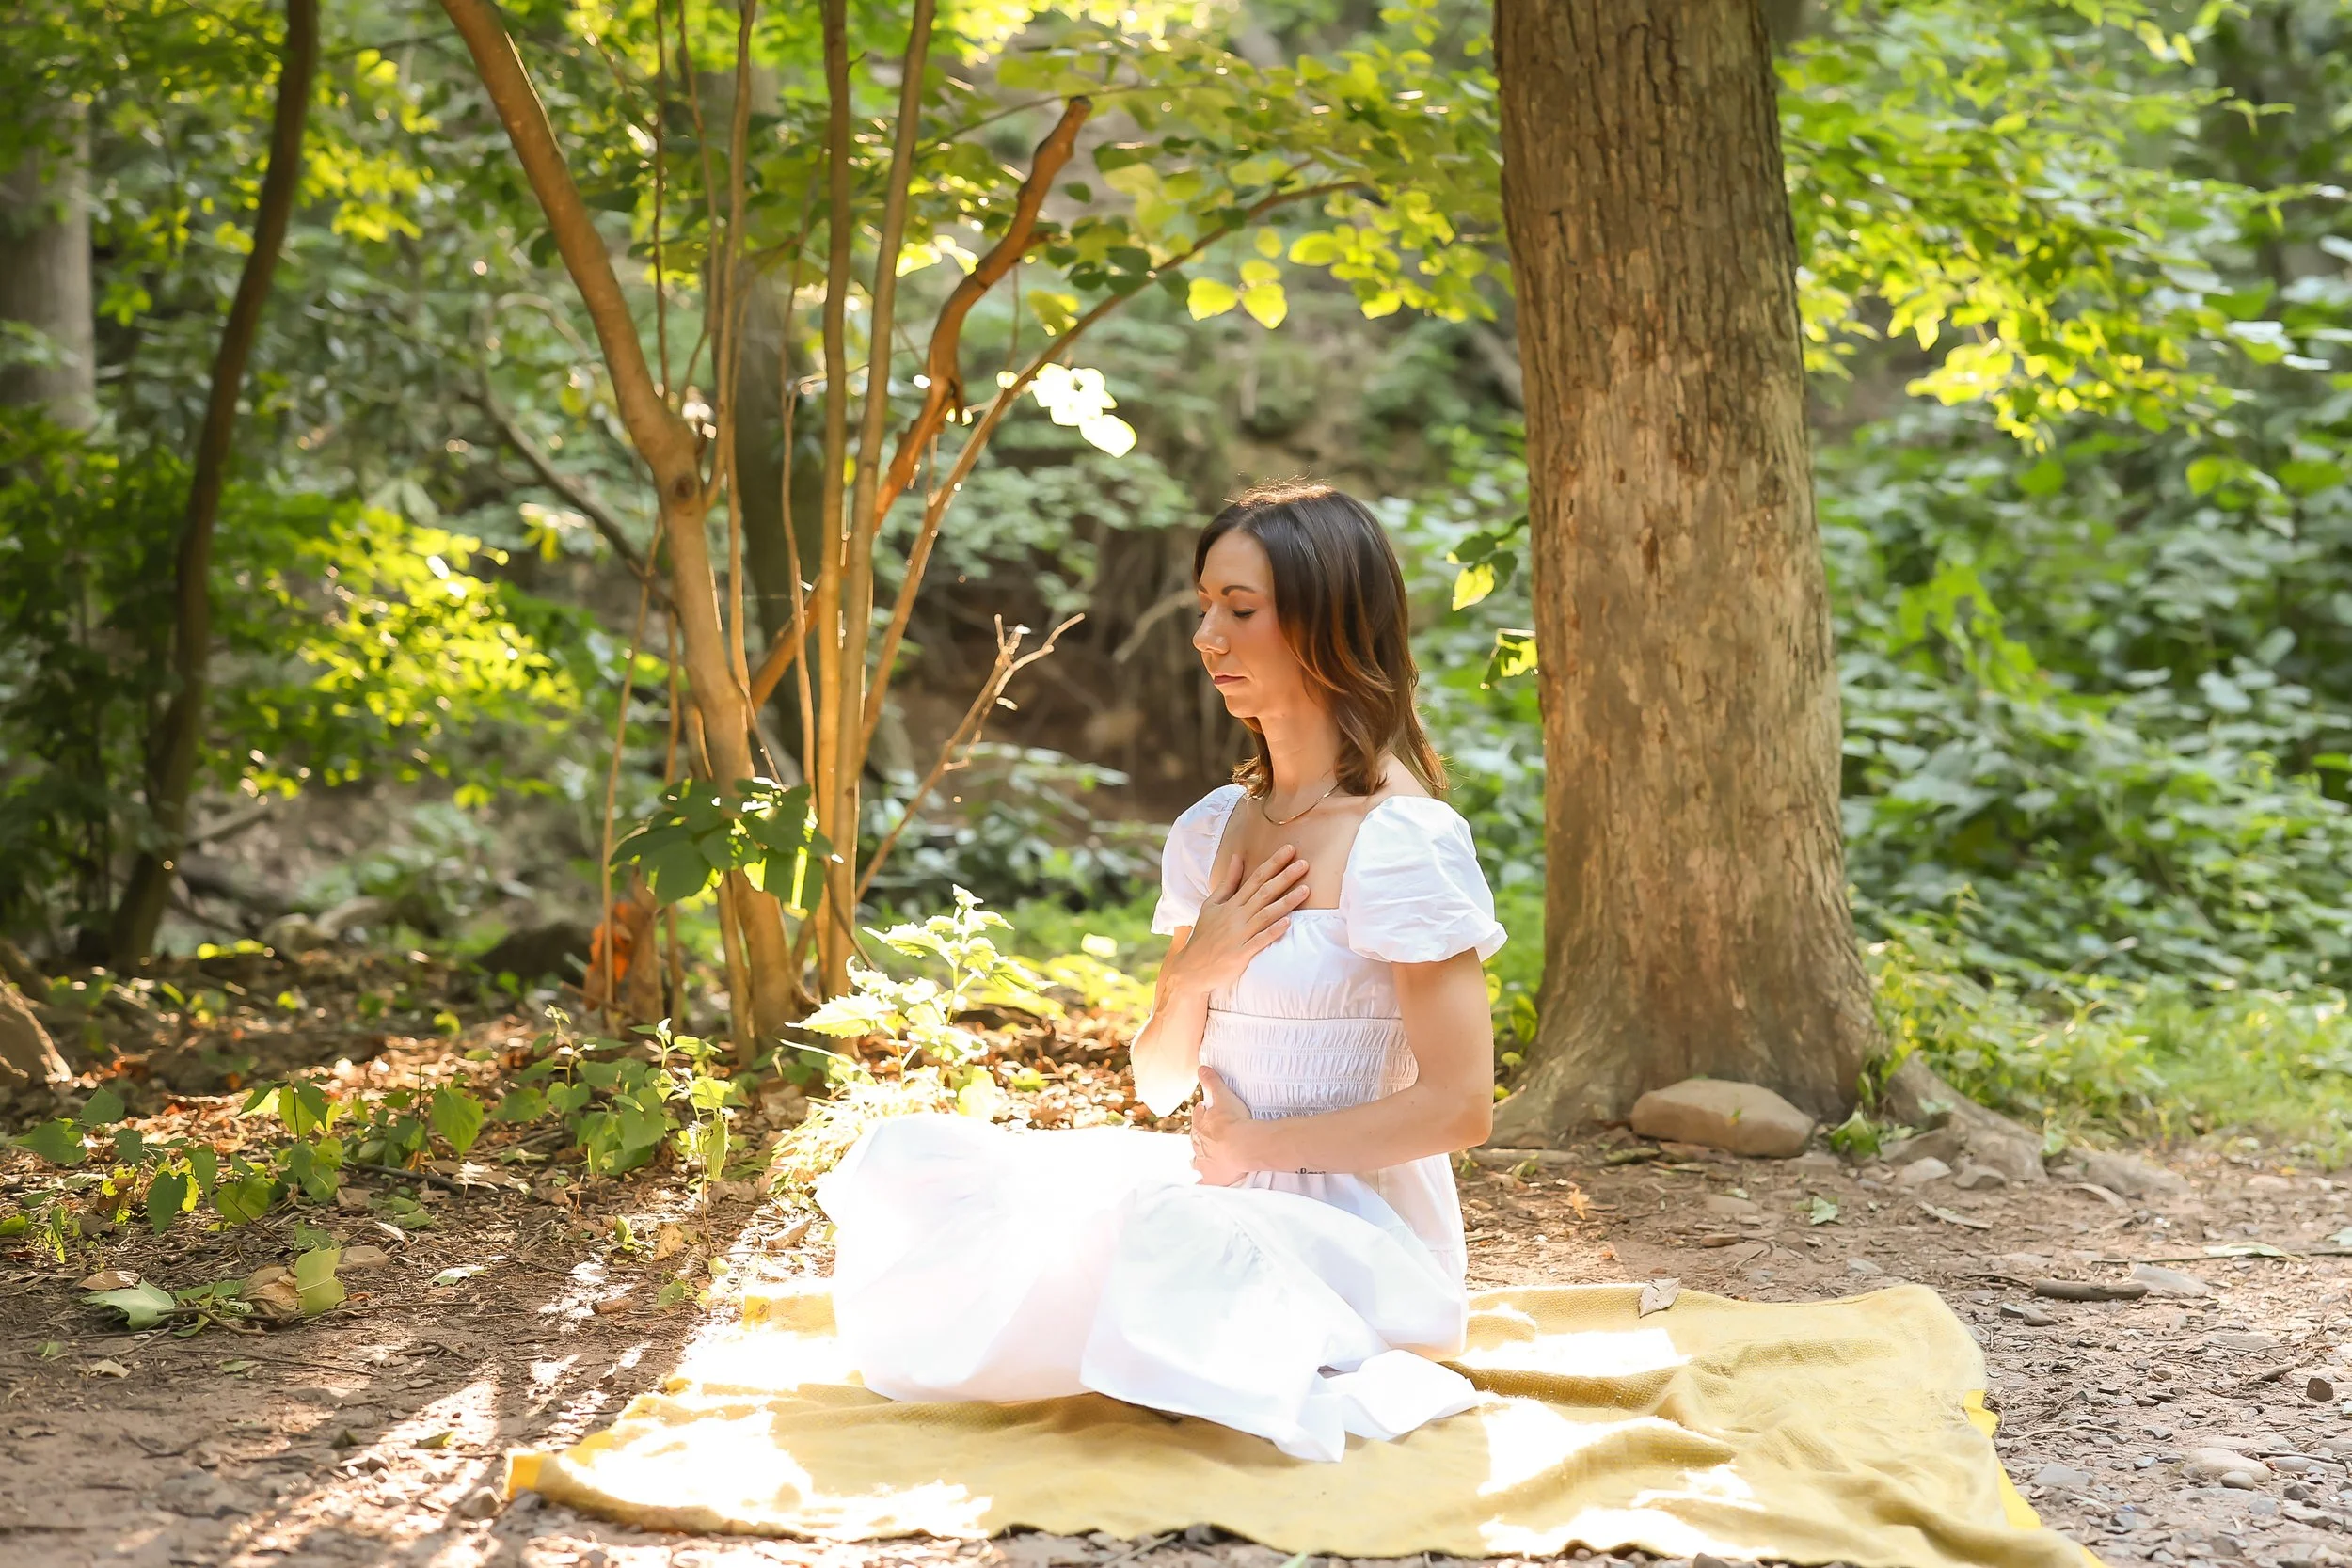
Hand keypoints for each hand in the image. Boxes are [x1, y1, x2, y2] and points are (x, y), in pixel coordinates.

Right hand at [1169, 845, 1311, 996]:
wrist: (1192, 968)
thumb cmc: (1205, 934)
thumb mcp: (1211, 905)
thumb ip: (1228, 882)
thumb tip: (1237, 857)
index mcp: (1231, 903)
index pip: (1255, 878)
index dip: (1273, 863)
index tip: (1290, 850)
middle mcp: (1236, 916)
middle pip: (1264, 893)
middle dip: (1285, 877)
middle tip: (1304, 864)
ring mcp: (1239, 935)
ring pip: (1266, 914)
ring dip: (1286, 902)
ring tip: (1306, 890)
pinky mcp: (1241, 954)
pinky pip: (1260, 941)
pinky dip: (1273, 931)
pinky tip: (1288, 923)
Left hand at [1189, 1066, 1255, 1185]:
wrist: (1242, 1146)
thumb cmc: (1234, 1121)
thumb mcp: (1223, 1096)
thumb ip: (1212, 1081)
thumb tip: (1201, 1067)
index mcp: (1201, 1125)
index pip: (1199, 1117)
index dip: (1203, 1114)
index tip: (1206, 1112)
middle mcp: (1199, 1144)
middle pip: (1198, 1138)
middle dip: (1202, 1136)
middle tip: (1210, 1135)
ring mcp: (1204, 1162)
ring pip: (1197, 1160)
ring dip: (1199, 1158)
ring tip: (1199, 1159)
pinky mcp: (1212, 1177)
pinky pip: (1202, 1183)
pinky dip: (1200, 1184)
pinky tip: (1199, 1186)